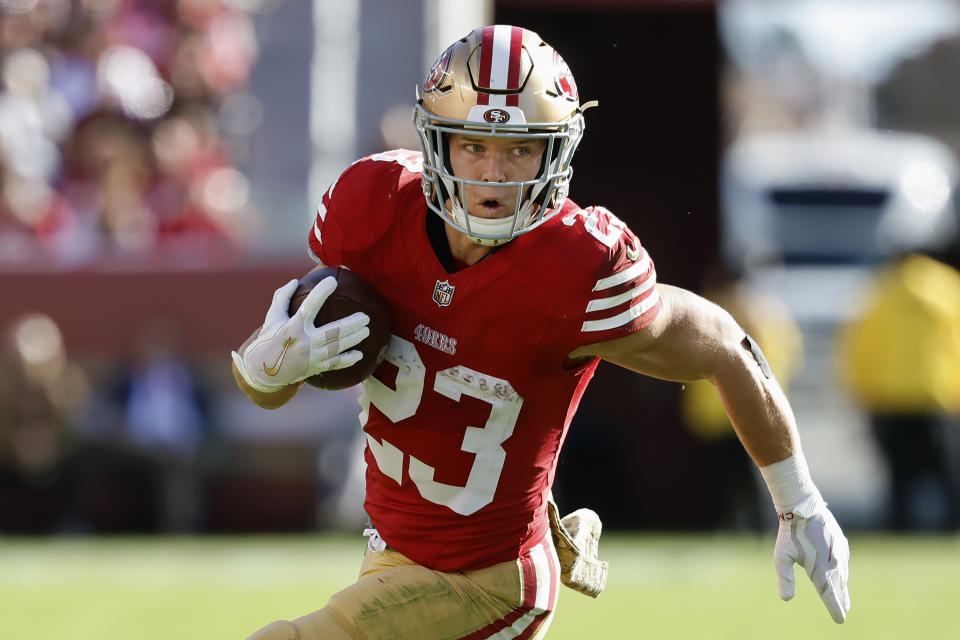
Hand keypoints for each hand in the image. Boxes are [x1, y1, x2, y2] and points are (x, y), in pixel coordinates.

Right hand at [231, 277, 369, 391]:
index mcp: (292, 327)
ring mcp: (310, 357)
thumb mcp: (271, 317)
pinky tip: (360, 355)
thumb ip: (282, 297)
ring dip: (353, 339)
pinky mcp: (313, 368)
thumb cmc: (269, 338)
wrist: (262, 371)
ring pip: (336, 348)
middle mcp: (303, 343)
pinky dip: (347, 360)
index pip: (309, 307)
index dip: (321, 293)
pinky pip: (334, 364)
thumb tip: (296, 281)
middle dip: (351, 324)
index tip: (333, 281)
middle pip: (332, 332)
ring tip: (367, 330)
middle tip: (365, 316)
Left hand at [773, 493, 850, 622]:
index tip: (840, 620)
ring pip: (843, 575)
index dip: (835, 609)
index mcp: (820, 570)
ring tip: (843, 594)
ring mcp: (840, 552)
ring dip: (843, 586)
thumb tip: (786, 599)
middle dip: (842, 600)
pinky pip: (844, 561)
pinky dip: (843, 570)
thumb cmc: (790, 533)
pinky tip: (842, 572)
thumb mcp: (782, 557)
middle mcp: (834, 564)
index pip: (829, 595)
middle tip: (845, 610)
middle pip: (840, 588)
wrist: (803, 508)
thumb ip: (785, 579)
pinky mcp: (841, 542)